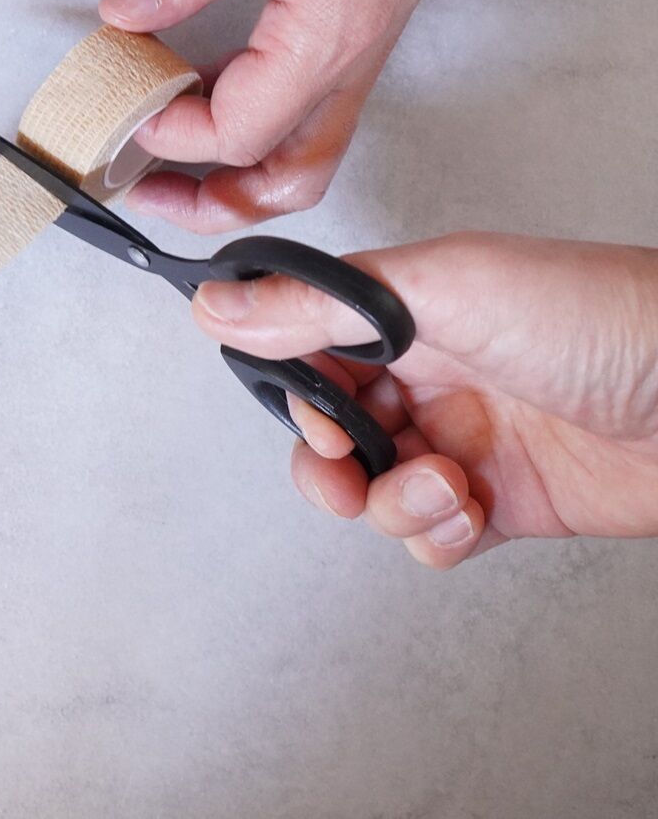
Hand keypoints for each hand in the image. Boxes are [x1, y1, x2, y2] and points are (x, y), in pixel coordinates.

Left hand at [100, 0, 495, 231]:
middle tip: (154, 194)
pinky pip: (313, 101)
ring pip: (310, 148)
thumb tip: (130, 15)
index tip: (132, 113)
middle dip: (219, 204)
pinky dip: (260, 119)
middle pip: (293, 176)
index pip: (242, 133)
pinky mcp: (366, 20)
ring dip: (242, 172)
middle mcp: (359, 49)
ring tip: (177, 166)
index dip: (175, 138)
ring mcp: (369, 40)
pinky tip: (213, 96)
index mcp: (331, 28)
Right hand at [191, 233, 657, 567]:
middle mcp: (429, 374)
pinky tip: (473, 509)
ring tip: (446, 483)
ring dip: (392, 500)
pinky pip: (428, 534)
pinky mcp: (499, 501)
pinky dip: (436, 533)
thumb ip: (324, 303)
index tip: (315, 408)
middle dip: (327, 461)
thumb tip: (220, 304)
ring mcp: (462, 440)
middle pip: (329, 429)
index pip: (308, 347)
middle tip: (350, 465)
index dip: (294, 389)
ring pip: (372, 489)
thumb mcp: (447, 290)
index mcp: (409, 312)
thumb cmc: (603, 321)